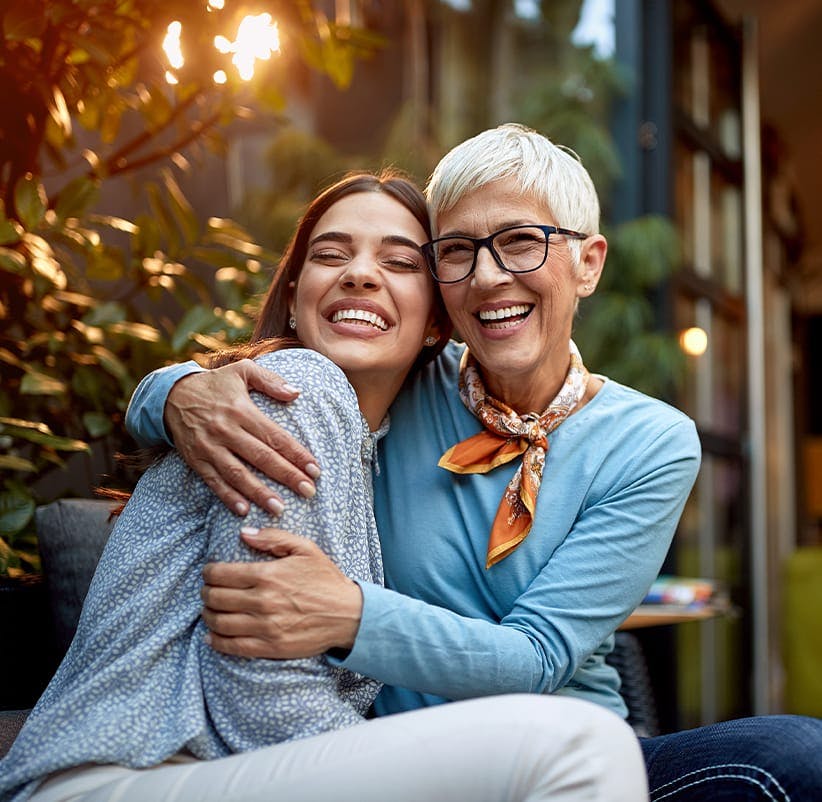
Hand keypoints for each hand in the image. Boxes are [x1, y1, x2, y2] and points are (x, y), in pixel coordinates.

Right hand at [165, 360, 320, 514]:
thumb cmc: (215, 384)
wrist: (171, 395)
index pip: (275, 436)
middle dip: (287, 476)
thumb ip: (271, 381)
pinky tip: (244, 510)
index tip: (315, 469)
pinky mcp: (195, 459)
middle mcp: (226, 430)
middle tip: (308, 491)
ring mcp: (209, 446)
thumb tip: (297, 393)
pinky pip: (213, 481)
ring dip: (259, 492)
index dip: (296, 454)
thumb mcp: (242, 371)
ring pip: (237, 473)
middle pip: (261, 457)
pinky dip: (228, 496)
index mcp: (241, 410)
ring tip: (279, 508)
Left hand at [201, 527, 363, 658]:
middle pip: (215, 598)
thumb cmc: (326, 579)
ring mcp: (265, 626)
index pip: (220, 574)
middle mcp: (262, 601)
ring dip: (208, 615)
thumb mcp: (305, 549)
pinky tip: (211, 636)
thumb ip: (273, 537)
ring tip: (210, 610)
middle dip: (205, 592)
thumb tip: (244, 533)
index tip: (209, 572)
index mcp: (268, 575)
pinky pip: (232, 647)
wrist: (348, 614)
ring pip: (219, 623)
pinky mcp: (270, 646)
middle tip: (207, 590)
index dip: (208, 572)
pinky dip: (215, 641)